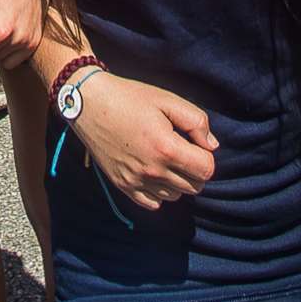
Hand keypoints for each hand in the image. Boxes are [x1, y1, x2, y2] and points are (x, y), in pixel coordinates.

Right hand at [71, 72, 216, 207]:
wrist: (89, 103)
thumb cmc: (130, 97)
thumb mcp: (168, 100)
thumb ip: (196, 122)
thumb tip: (211, 146)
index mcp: (167, 148)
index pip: (206, 170)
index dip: (206, 156)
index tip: (195, 143)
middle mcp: (152, 170)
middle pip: (194, 186)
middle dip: (195, 170)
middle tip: (182, 149)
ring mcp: (135, 181)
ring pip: (175, 196)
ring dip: (177, 181)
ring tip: (166, 158)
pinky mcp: (122, 185)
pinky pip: (152, 203)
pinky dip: (159, 192)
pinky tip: (153, 172)